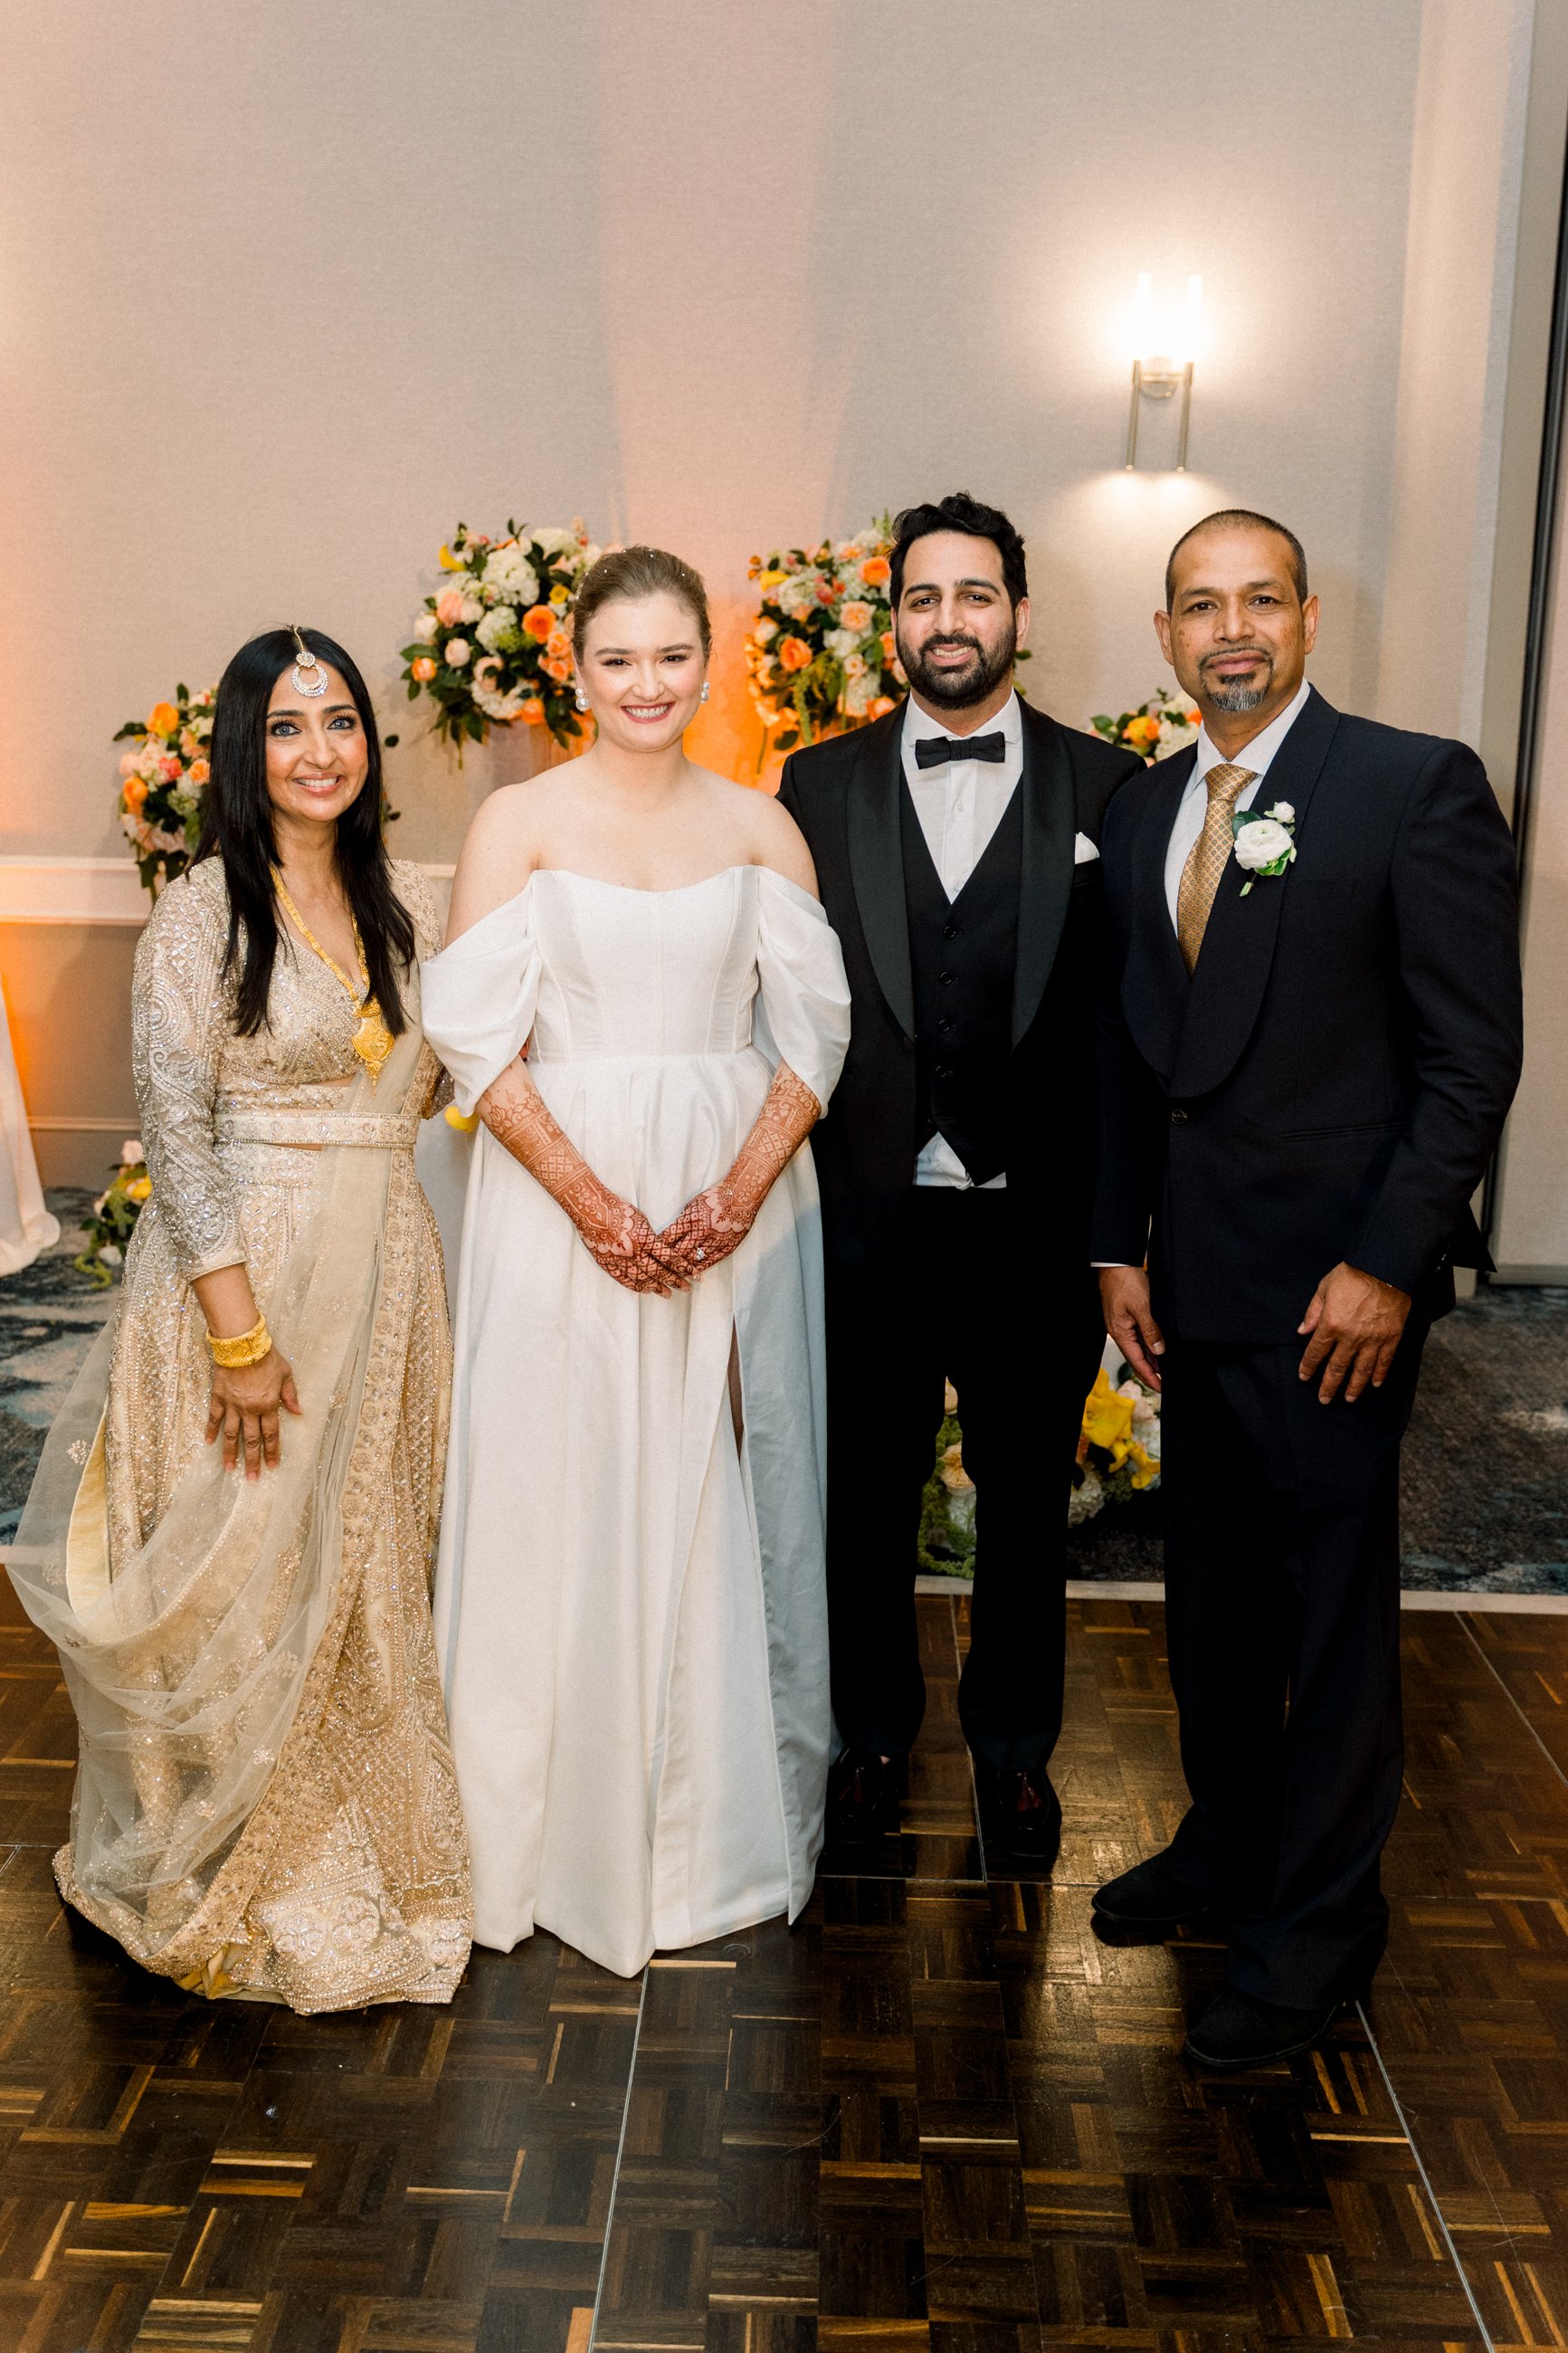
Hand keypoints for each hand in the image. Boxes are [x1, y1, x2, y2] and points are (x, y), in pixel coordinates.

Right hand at [206, 1349, 301, 1476]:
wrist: (242, 1344)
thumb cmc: (266, 1357)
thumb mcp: (286, 1374)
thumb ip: (290, 1395)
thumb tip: (299, 1412)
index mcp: (268, 1405)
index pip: (271, 1435)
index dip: (272, 1452)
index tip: (272, 1466)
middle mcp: (250, 1410)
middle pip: (251, 1440)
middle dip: (252, 1461)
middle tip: (252, 1478)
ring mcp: (232, 1406)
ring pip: (232, 1434)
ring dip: (231, 1453)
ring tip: (230, 1469)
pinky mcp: (218, 1398)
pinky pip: (214, 1418)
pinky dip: (211, 1431)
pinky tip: (209, 1443)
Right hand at [575, 1187, 691, 1295]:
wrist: (591, 1209)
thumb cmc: (617, 1209)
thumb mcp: (641, 1220)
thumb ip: (651, 1237)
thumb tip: (661, 1250)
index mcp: (645, 1239)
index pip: (671, 1258)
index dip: (685, 1268)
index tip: (696, 1275)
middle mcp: (634, 1253)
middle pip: (659, 1272)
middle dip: (675, 1281)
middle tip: (687, 1289)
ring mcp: (620, 1260)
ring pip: (643, 1279)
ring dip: (657, 1287)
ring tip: (667, 1294)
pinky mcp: (607, 1264)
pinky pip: (624, 1279)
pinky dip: (635, 1286)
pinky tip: (645, 1291)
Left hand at [658, 1182, 757, 1278]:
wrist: (741, 1196)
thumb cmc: (715, 1197)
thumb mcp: (693, 1205)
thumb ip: (682, 1222)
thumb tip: (670, 1236)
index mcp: (690, 1219)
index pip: (668, 1238)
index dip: (657, 1248)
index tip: (649, 1255)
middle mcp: (701, 1232)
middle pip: (678, 1253)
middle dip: (665, 1263)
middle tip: (656, 1271)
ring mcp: (714, 1241)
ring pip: (693, 1261)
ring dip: (681, 1270)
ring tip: (671, 1278)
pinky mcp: (725, 1247)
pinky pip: (709, 1262)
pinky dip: (699, 1269)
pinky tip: (692, 1275)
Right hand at [1099, 1266, 1164, 1391]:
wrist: (1116, 1262)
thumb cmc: (1125, 1281)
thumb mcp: (1142, 1307)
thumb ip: (1151, 1330)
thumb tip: (1158, 1350)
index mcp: (1121, 1332)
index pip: (1137, 1362)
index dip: (1150, 1376)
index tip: (1161, 1388)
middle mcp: (1121, 1331)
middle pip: (1137, 1357)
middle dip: (1151, 1371)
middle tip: (1166, 1382)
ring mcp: (1123, 1323)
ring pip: (1139, 1347)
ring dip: (1151, 1359)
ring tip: (1165, 1370)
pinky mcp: (1127, 1315)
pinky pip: (1139, 1335)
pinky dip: (1149, 1344)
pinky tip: (1158, 1347)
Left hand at [1297, 1262, 1410, 1401]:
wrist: (1385, 1268)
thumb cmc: (1352, 1275)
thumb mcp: (1324, 1289)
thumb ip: (1313, 1312)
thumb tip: (1302, 1331)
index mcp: (1331, 1324)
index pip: (1316, 1352)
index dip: (1309, 1367)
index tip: (1304, 1377)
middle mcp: (1351, 1337)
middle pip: (1337, 1367)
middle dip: (1329, 1385)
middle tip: (1324, 1399)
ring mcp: (1373, 1339)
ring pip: (1361, 1370)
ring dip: (1354, 1387)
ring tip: (1349, 1398)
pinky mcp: (1391, 1337)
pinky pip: (1384, 1361)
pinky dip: (1379, 1374)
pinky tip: (1375, 1384)